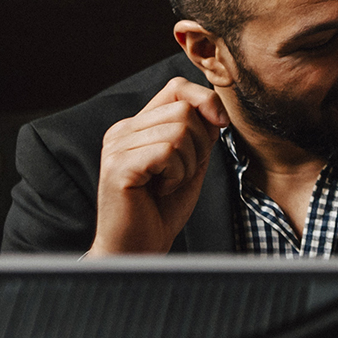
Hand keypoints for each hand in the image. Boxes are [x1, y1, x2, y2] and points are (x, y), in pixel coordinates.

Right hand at [86, 78, 229, 254]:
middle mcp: (122, 131)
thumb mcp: (189, 164)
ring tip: (170, 183)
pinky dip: (177, 174)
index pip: (176, 89)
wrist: (139, 248)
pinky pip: (167, 151)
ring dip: (188, 163)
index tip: (221, 125)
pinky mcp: (119, 167)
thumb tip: (216, 109)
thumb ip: (198, 135)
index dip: (205, 101)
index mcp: (137, 126)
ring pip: (178, 130)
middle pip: (183, 109)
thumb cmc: (162, 210)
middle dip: (200, 145)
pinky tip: (162, 190)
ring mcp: (117, 147)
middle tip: (182, 174)